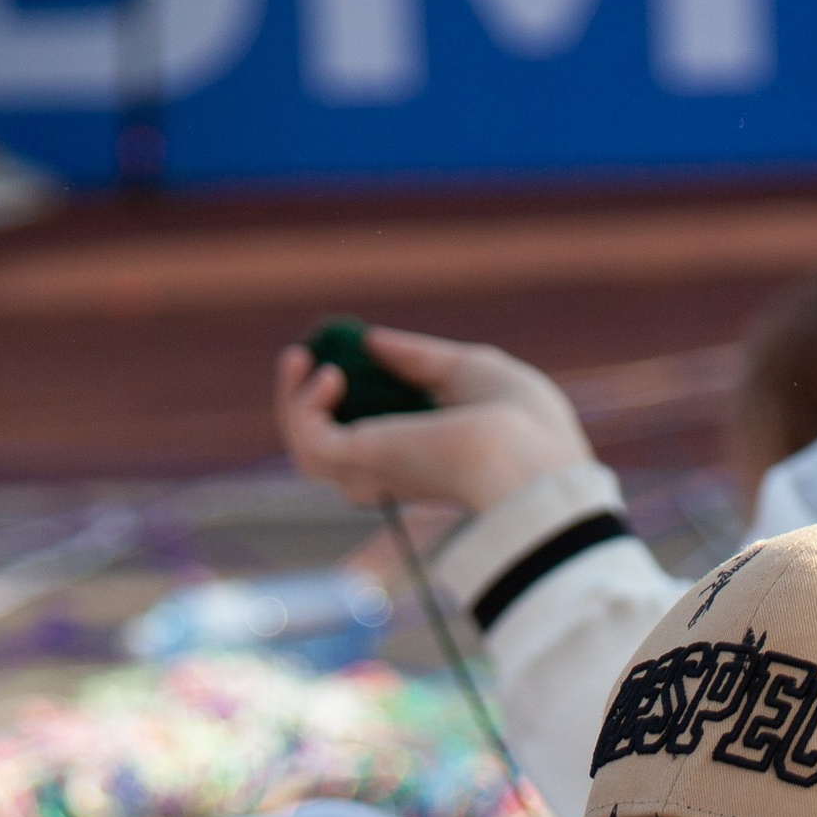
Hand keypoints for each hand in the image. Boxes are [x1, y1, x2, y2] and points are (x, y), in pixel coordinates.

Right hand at [274, 325, 593, 519]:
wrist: (523, 454)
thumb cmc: (515, 419)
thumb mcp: (466, 370)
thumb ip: (419, 358)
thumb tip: (372, 339)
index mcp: (427, 463)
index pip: (375, 446)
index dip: (350, 405)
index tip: (343, 362)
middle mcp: (395, 477)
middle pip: (331, 450)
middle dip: (307, 404)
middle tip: (304, 354)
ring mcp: (373, 475)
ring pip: (309, 449)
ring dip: (293, 401)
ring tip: (298, 356)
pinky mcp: (356, 466)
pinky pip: (310, 439)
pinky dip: (304, 405)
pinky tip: (331, 375)